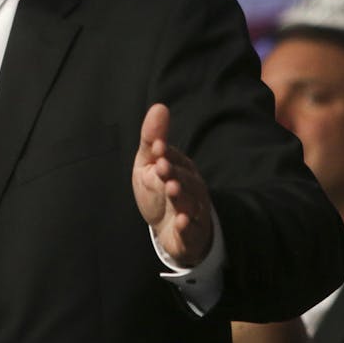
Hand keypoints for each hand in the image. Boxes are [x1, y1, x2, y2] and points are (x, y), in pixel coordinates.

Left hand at [132, 103, 212, 265]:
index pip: (176, 159)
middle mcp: (192, 189)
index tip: (157, 147)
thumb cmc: (159, 190)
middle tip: (162, 167)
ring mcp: (193, 212)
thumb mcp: (149, 164)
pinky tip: (181, 221)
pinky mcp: (191, 235)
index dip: (167, 154)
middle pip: (187, 181)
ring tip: (171, 189)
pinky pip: (192, 231)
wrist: (167, 229)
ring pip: (191, 204)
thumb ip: (153, 139)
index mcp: (183, 169)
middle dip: (175, 173)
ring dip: (181, 196)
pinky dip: (187, 227)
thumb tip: (159, 106)